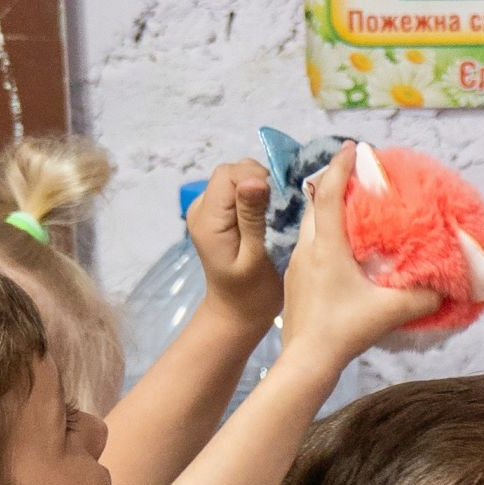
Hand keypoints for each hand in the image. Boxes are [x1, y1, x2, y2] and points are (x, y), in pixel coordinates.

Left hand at [186, 160, 281, 332]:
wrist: (237, 312)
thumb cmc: (251, 293)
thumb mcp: (256, 257)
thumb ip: (252, 217)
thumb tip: (254, 180)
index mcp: (208, 220)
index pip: (229, 174)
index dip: (257, 179)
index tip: (279, 203)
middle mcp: (202, 209)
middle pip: (232, 171)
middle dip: (260, 182)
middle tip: (281, 210)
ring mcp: (209, 210)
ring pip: (237, 177)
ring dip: (261, 188)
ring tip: (276, 214)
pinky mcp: (219, 213)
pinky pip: (238, 189)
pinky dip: (257, 195)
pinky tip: (268, 216)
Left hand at [277, 155, 438, 364]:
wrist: (305, 360)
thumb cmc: (343, 331)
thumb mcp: (389, 312)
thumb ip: (423, 297)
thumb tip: (448, 287)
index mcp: (327, 247)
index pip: (329, 195)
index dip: (340, 167)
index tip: (352, 147)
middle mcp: (308, 250)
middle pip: (314, 204)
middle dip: (332, 184)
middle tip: (355, 177)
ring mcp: (297, 266)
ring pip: (309, 225)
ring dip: (326, 211)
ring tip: (350, 209)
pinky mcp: (295, 281)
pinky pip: (308, 246)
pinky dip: (322, 235)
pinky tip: (340, 250)